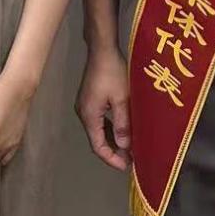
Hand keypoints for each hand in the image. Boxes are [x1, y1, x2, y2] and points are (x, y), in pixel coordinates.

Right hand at [75, 46, 131, 170]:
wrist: (102, 49)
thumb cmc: (112, 72)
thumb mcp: (122, 98)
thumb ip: (123, 123)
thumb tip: (125, 147)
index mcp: (89, 116)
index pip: (98, 146)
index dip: (112, 158)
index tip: (127, 166)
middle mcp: (83, 113)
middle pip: (97, 140)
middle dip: (113, 151)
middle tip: (131, 159)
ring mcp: (85, 106)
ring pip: (98, 130)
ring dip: (112, 139)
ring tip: (129, 148)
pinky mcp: (89, 99)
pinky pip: (99, 120)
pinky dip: (110, 128)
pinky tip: (121, 130)